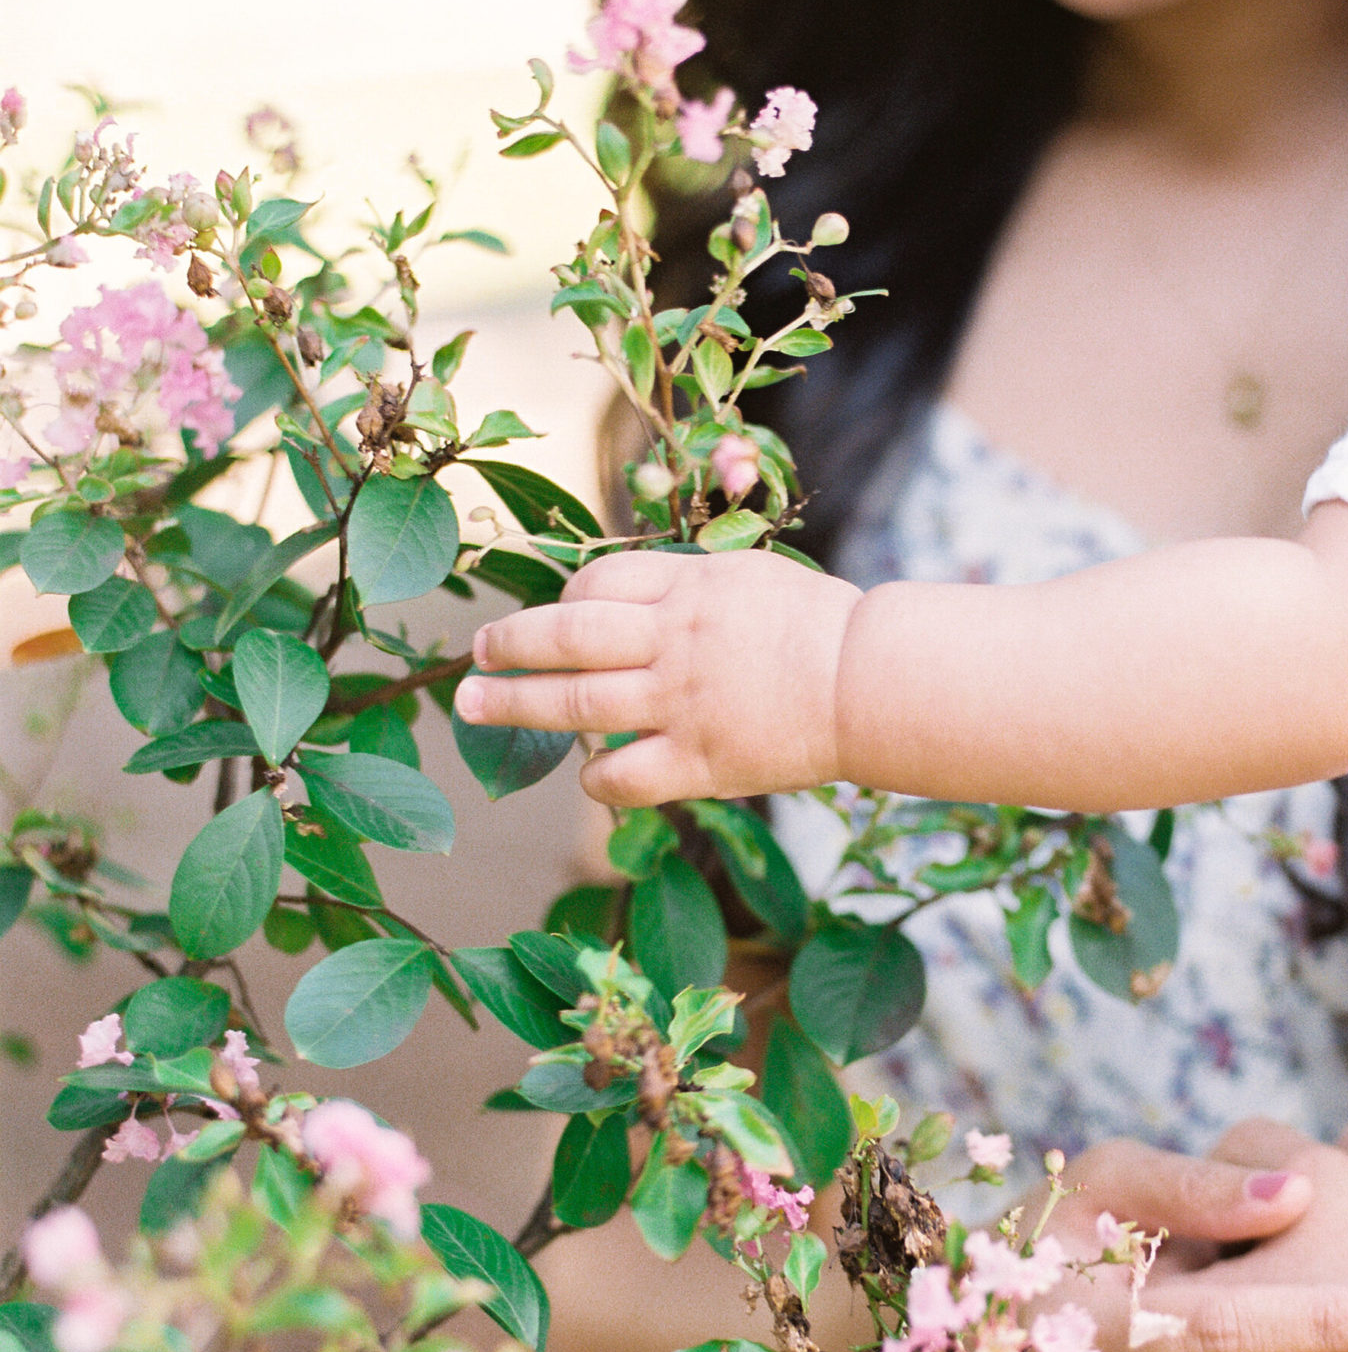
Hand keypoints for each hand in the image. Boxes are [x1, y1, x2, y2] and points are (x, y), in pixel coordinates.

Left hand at [452, 547, 861, 804]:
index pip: (597, 584)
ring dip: (514, 704)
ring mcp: (683, 703)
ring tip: (473, 705)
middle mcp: (674, 641)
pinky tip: (588, 772)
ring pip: (578, 704)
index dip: (561, 598)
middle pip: (567, 637)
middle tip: (475, 653)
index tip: (550, 615)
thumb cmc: (819, 626)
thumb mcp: (748, 576)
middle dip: (510, 644)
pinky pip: (625, 774)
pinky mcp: (702, 760)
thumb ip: (686, 584)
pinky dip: (595, 775)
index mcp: (689, 587)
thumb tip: (626, 597)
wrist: (870, 682)